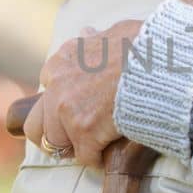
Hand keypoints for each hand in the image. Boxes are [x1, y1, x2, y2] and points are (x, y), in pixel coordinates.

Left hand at [25, 19, 143, 167]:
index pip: (47, 88)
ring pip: (56, 144)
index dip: (61, 102)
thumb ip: (95, 40)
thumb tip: (88, 34)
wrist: (155, 63)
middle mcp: (57, 86)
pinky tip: (108, 154)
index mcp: (61, 61)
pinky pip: (85, 156)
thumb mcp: (113, 33)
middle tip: (71, 141)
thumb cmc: (142, 46)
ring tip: (92, 149)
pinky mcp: (85, 131)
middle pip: (37, 124)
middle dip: (52, 134)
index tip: (77, 108)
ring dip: (74, 147)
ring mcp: (67, 111)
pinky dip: (97, 158)